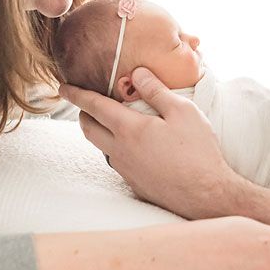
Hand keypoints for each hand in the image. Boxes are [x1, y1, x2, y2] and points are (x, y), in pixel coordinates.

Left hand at [59, 68, 241, 218]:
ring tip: (112, 121)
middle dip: (83, 113)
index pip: (94, 106)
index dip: (77, 94)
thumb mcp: (183, 111)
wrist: (206, 195)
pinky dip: (115, 146)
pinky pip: (116, 160)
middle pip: (88, 129)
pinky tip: (134, 144)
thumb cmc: (197, 151)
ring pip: (101, 146)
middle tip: (86, 102)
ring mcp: (125, 169)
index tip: (63, 86)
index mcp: (129, 129)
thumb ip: (157, 90)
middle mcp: (120, 150)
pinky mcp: (133, 183)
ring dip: (99, 131)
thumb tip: (137, 73)